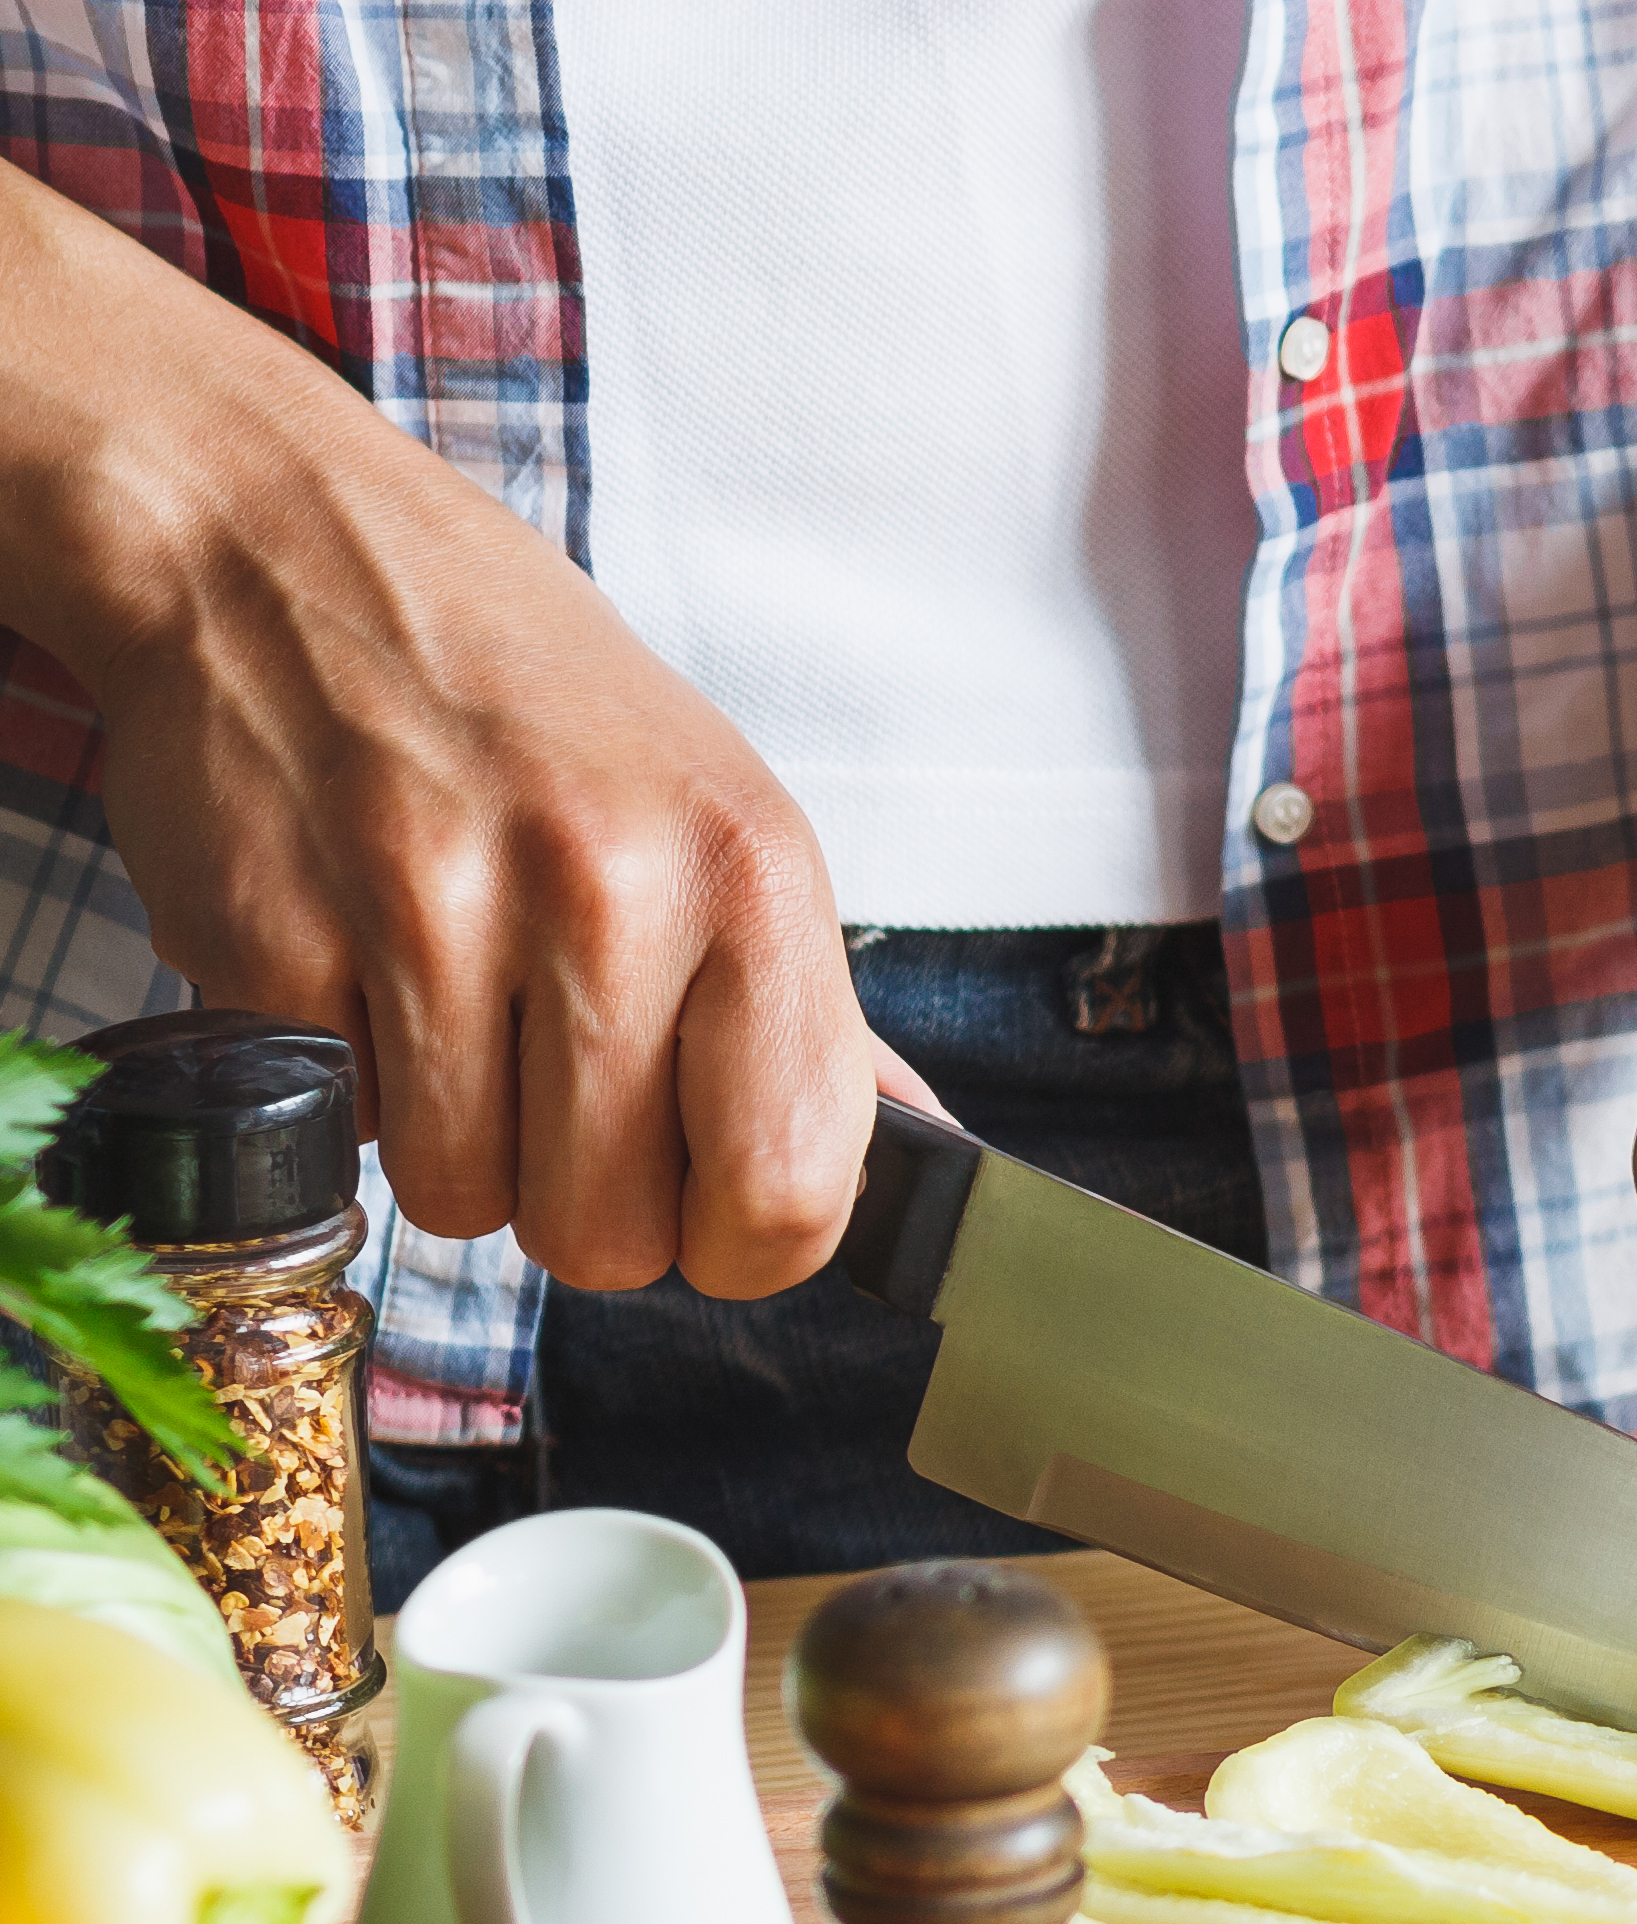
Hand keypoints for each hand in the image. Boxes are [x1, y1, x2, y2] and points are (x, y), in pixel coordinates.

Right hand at [0, 163, 881, 1296]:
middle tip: (544, 1074)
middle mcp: (613, 888)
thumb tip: (924, 1157)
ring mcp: (437, 906)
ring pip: (465, 1203)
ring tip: (449, 1001)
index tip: (692, 1188)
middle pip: (612, 1236)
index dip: (733, 1239)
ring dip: (451, 1143)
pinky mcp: (276, 932)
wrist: (277, 537)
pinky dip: (343, 1077)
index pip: (790, 1196)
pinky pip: (336, 1126)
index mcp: (753, 873)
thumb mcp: (717, 817)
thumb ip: (807, 1009)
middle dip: (573, 1197)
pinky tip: (357, 958)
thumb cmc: (522, 699)